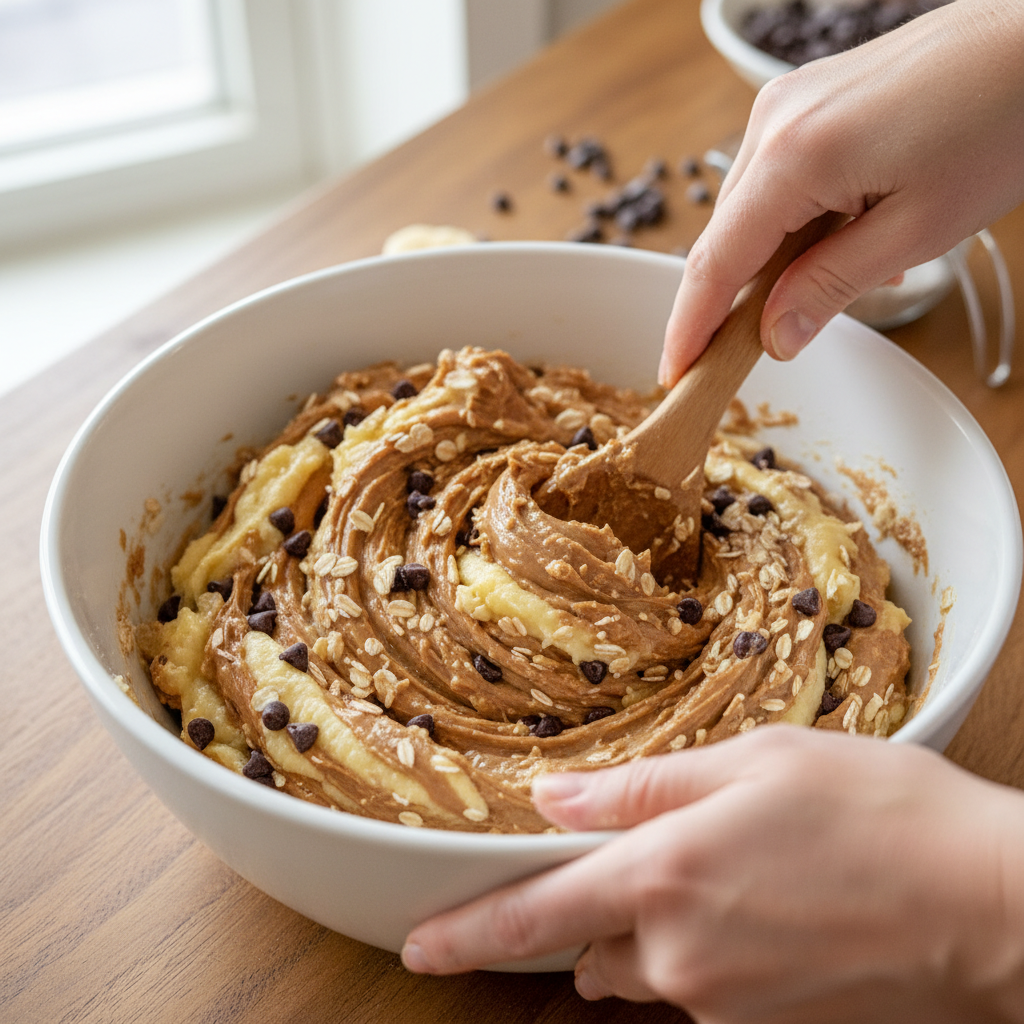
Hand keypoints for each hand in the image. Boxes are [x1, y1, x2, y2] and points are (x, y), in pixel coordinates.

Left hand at [402, 726, 1023, 1022]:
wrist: (989, 901)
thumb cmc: (877, 811)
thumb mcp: (753, 761)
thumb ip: (641, 789)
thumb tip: (556, 799)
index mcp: (665, 875)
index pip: (536, 914)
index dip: (470, 932)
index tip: (422, 948)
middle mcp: (681, 955)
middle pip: (593, 943)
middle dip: (603, 904)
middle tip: (660, 854)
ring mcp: (724, 1003)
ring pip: (648, 967)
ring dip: (657, 927)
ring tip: (731, 872)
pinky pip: (702, 988)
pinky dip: (707, 949)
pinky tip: (767, 905)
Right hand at [660, 0, 1023, 385]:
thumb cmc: (1003, 119)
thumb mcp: (918, 229)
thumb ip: (830, 287)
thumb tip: (772, 337)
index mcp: (792, 155)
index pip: (715, 263)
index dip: (690, 327)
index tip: (676, 373)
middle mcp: (773, 122)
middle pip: (724, 237)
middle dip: (728, 301)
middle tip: (745, 355)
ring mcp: (787, 104)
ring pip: (749, 210)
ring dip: (771, 261)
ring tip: (836, 283)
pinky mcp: (808, 99)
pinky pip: (778, 179)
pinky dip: (794, 223)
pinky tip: (845, 236)